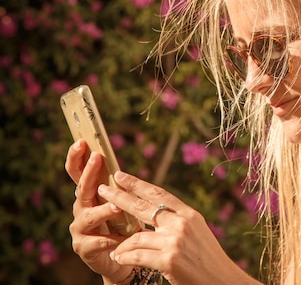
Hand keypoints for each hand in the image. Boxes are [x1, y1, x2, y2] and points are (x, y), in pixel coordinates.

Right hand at [65, 140, 133, 283]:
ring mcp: (80, 229)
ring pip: (88, 216)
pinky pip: (95, 242)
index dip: (77, 157)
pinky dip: (108, 239)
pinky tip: (118, 238)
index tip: (82, 142)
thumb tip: (121, 167)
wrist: (122, 258)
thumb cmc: (123, 225)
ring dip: (102, 210)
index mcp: (90, 195)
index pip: (78, 173)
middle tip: (96, 158)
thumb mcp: (122, 203)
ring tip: (116, 207)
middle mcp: (81, 209)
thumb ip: (118, 188)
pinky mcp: (84, 248)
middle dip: (88, 173)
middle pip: (81, 188)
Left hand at [98, 171, 257, 284]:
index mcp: (189, 214)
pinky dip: (125, 257)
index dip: (138, 184)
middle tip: (103, 190)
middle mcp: (182, 223)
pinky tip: (119, 258)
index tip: (121, 176)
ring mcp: (175, 241)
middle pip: (143, 206)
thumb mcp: (197, 233)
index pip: (159, 194)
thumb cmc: (208, 260)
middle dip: (120, 197)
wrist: (223, 281)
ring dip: (121, 244)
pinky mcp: (168, 260)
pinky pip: (136, 255)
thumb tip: (155, 212)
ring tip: (114, 248)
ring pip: (136, 236)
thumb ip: (178, 222)